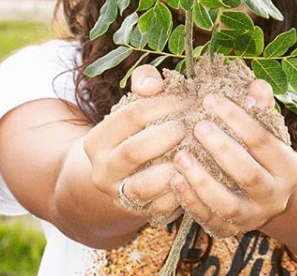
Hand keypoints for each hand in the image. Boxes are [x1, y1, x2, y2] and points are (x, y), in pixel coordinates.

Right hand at [83, 65, 191, 221]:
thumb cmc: (136, 129)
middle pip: (135, 151)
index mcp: (97, 140)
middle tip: (191, 125)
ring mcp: (121, 195)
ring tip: (195, 149)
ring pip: (146, 185)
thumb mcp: (134, 102)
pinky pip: (163, 207)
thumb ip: (144, 82)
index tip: (189, 99)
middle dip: (168, 135)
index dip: (163, 104)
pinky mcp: (141, 214)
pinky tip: (199, 172)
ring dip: (175, 167)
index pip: (131, 115)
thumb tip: (154, 86)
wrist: (120, 176)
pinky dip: (183, 191)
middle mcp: (103, 171)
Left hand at [170, 81, 296, 236]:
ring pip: (228, 204)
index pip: (263, 140)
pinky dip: (191, 201)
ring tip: (180, 156)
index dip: (237, 118)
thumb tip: (254, 89)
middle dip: (221, 149)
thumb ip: (261, 102)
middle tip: (197, 126)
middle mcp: (275, 196)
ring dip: (202, 180)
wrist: (268, 193)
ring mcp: (253, 218)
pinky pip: (210, 220)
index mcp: (288, 167)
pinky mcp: (231, 231)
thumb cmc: (261, 148)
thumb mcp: (268, 125)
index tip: (209, 99)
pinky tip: (175, 179)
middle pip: (248, 174)